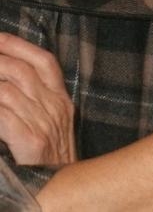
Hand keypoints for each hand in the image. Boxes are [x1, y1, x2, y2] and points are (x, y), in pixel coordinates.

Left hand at [0, 32, 75, 164]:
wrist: (64, 189)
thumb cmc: (51, 161)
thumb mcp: (52, 125)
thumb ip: (35, 103)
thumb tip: (8, 84)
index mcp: (62, 100)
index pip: (44, 62)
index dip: (19, 45)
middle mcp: (55, 107)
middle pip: (22, 71)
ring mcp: (44, 123)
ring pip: (8, 90)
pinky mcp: (31, 140)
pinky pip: (3, 116)